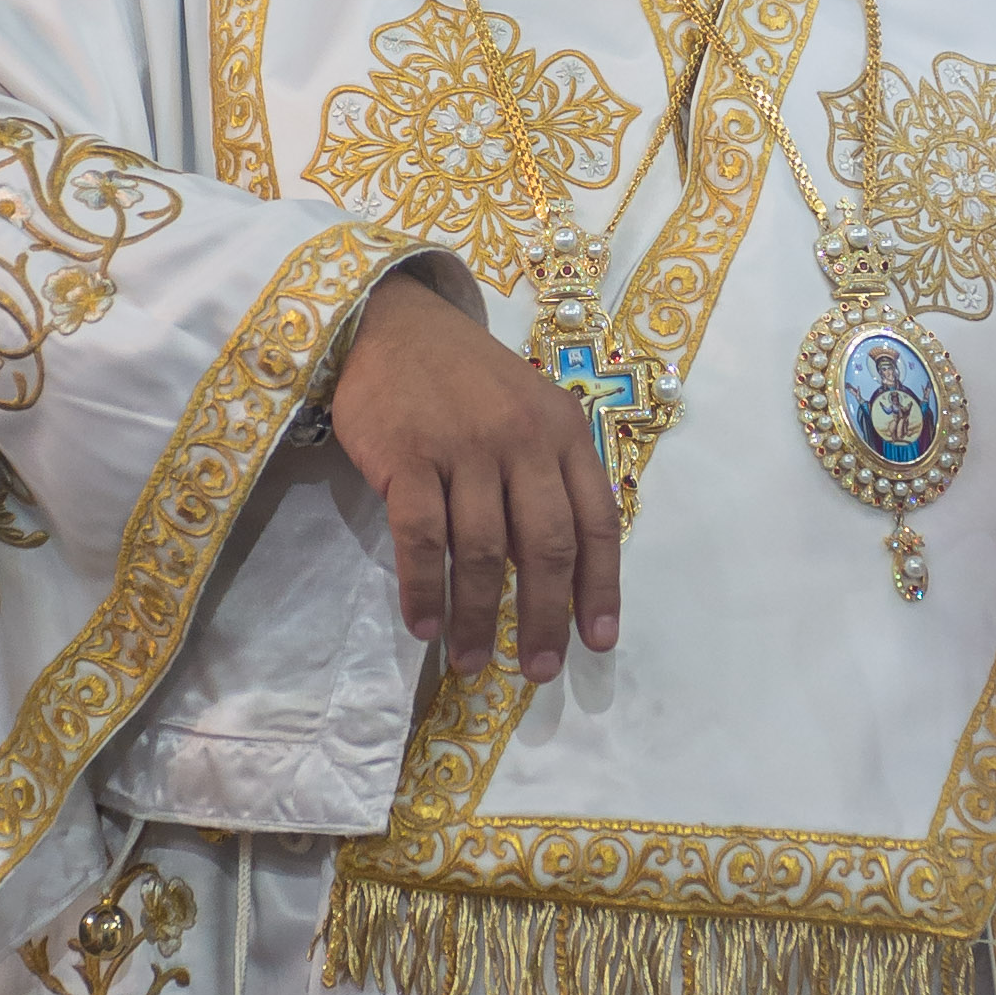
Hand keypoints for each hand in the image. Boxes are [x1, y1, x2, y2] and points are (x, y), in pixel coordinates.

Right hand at [333, 272, 622, 682]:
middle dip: (546, 618)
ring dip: (480, 617)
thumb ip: (549, 479)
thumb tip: (557, 573)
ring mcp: (464, 447)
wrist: (394, 323)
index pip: (597, 521)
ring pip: (483, 551)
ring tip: (474, 662)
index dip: (601, 588)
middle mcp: (523, 439)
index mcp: (565, 432)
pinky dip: (424, 590)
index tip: (598, 642)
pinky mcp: (407, 456)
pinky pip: (420, 538)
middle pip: (546, 546)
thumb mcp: (530, 413)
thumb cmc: (468, 380)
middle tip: (539, 671)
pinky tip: (426, 626)